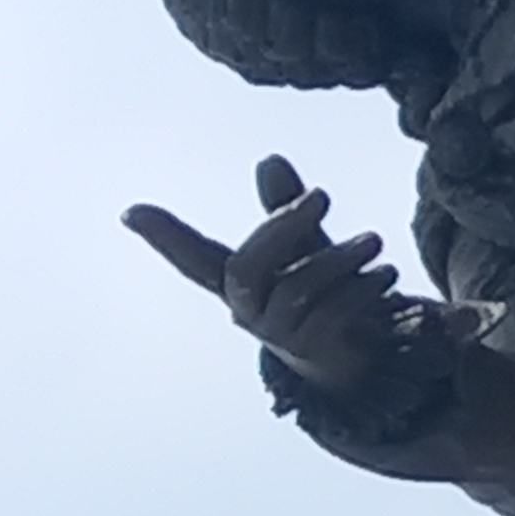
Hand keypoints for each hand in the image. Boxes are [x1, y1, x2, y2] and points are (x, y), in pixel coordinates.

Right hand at [124, 154, 418, 385]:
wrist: (359, 357)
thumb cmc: (323, 292)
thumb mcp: (305, 247)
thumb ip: (286, 209)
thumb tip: (269, 158)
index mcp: (238, 282)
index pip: (193, 257)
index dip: (165, 237)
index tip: (130, 212)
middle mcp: (249, 309)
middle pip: (246, 267)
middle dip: (281, 226)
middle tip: (320, 194)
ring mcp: (278, 332)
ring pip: (297, 289)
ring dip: (340, 260)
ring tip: (375, 242)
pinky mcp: (314, 348)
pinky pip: (332, 313)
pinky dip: (362, 288)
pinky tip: (384, 274)